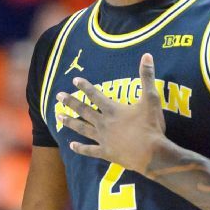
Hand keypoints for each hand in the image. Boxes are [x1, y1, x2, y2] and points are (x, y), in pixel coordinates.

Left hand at [56, 53, 166, 174]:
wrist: (151, 154)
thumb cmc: (151, 126)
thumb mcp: (151, 98)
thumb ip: (147, 77)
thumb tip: (147, 55)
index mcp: (112, 109)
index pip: (95, 95)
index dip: (85, 87)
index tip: (74, 80)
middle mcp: (103, 123)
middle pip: (84, 110)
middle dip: (70, 102)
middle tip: (58, 96)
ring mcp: (103, 138)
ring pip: (82, 128)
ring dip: (70, 121)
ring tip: (59, 117)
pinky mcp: (106, 153)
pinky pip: (89, 150)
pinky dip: (80, 148)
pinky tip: (71, 146)